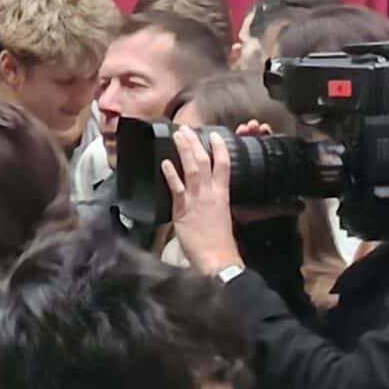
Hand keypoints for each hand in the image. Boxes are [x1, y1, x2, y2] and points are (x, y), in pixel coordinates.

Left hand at [164, 126, 243, 276]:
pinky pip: (176, 188)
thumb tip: (208, 194)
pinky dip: (170, 174)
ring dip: (184, 150)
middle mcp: (210, 194)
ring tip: (177, 136)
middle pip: (203, 162)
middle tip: (186, 129)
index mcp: (222, 195)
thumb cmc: (220, 242)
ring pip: (191, 169)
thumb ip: (214, 202)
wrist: (217, 259)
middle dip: (195, 143)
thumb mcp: (222, 216)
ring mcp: (196, 199)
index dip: (219, 149)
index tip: (214, 135)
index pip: (224, 166)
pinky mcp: (183, 209)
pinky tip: (164, 163)